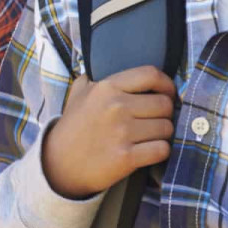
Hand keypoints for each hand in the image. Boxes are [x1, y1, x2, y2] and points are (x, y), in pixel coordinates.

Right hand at [40, 66, 176, 198]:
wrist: (59, 163)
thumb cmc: (73, 127)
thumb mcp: (79, 93)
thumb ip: (96, 77)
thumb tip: (111, 64)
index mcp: (106, 87)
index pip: (151, 75)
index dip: (166, 83)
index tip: (168, 93)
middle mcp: (116, 107)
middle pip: (164, 104)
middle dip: (165, 113)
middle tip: (156, 119)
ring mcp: (122, 132)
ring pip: (166, 128)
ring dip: (163, 133)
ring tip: (150, 136)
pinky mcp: (127, 157)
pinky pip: (162, 149)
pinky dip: (160, 151)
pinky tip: (149, 150)